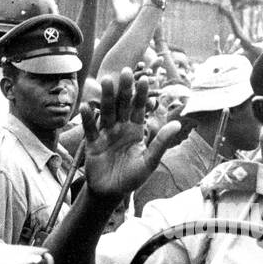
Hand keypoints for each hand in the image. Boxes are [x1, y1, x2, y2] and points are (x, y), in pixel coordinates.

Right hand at [80, 68, 182, 198]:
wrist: (112, 192)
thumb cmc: (132, 177)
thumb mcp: (149, 161)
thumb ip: (161, 142)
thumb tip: (176, 124)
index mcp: (136, 130)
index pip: (139, 108)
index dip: (142, 94)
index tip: (145, 78)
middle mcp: (121, 128)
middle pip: (122, 105)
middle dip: (124, 89)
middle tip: (125, 71)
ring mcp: (106, 134)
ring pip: (106, 112)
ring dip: (106, 97)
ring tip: (106, 81)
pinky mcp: (93, 143)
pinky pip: (90, 129)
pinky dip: (88, 119)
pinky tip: (86, 107)